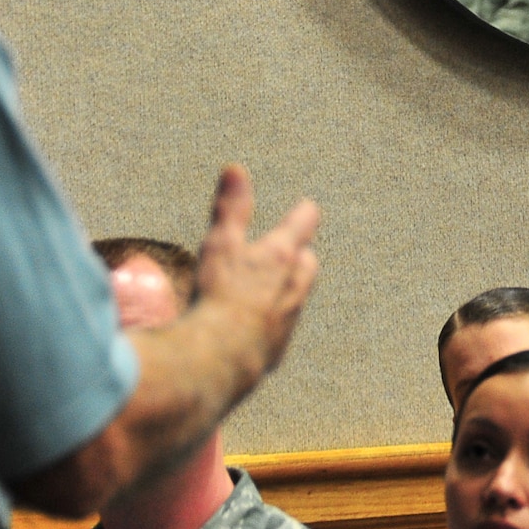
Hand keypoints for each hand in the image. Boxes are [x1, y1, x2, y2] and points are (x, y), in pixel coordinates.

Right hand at [191, 165, 320, 384]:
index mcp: (282, 256)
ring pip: (295, 299)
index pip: (303, 225)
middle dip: (301, 256)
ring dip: (286, 291)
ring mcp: (287, 322)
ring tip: (269, 289)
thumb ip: (230, 208)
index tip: (307, 208)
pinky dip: (268, 325)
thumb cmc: (220, 295)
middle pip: (308, 265)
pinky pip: (277, 332)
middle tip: (293, 251)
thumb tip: (236, 168)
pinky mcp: (274, 352)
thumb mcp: (220, 243)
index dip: (304, 214)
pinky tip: (250, 329)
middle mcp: (293, 288)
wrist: (220, 359)